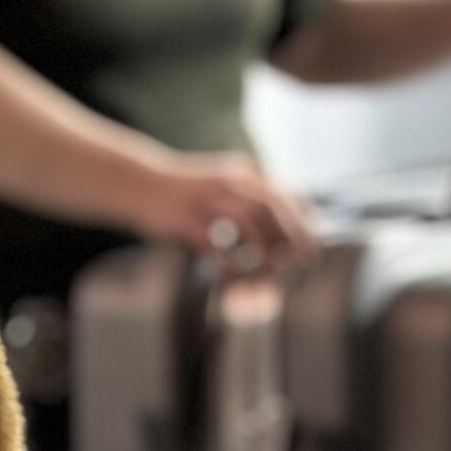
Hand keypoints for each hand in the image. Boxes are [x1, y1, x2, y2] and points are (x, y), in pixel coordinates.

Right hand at [123, 152, 316, 273]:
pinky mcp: (188, 221)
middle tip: (304, 258)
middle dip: (293, 233)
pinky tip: (234, 277)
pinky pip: (218, 247)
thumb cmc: (184, 190)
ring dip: (265, 250)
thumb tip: (279, 229)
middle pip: (271, 206)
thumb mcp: (221, 183)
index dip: (302, 217)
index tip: (311, 240)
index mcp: (241, 173)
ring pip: (249, 224)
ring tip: (270, 271)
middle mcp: (228, 182)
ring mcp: (208, 201)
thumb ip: (248, 197)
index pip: (282, 193)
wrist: (139, 183)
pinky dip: (230, 265)